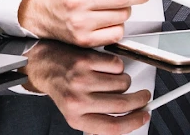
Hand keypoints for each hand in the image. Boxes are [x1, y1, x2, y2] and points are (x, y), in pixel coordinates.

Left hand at [22, 41, 150, 134]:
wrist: (46, 65)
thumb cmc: (64, 89)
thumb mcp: (76, 113)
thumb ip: (99, 120)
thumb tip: (129, 121)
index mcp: (77, 119)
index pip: (114, 127)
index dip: (134, 122)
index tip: (144, 115)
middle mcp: (79, 101)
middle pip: (123, 104)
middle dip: (140, 100)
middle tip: (143, 96)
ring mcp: (82, 80)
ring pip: (123, 83)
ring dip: (125, 82)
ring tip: (112, 80)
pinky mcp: (86, 61)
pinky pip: (117, 65)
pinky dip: (116, 66)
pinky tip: (105, 68)